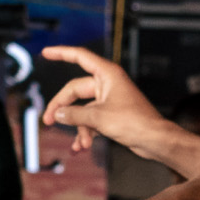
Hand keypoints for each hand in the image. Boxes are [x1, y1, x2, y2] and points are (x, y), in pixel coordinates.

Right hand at [40, 45, 189, 162]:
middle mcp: (107, 84)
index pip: (79, 57)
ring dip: (78, 127)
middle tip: (49, 122)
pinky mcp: (111, 114)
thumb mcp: (98, 118)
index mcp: (107, 74)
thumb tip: (58, 115)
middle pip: (75, 91)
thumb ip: (74, 115)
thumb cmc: (134, 122)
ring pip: (83, 110)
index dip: (61, 53)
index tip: (45, 52)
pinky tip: (81, 147)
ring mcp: (109, 99)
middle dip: (63, 109)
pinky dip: (86, 133)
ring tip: (79, 145)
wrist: (154, 140)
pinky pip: (91, 120)